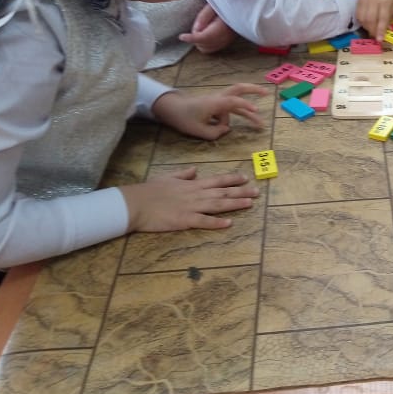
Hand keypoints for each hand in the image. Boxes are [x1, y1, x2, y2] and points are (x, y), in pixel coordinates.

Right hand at [119, 166, 258, 231]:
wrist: (135, 203)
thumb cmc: (149, 191)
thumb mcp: (168, 177)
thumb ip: (184, 174)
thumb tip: (195, 170)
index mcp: (192, 184)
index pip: (217, 180)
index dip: (232, 179)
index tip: (246, 178)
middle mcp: (196, 194)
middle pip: (223, 192)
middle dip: (241, 191)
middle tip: (257, 191)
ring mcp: (191, 207)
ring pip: (218, 205)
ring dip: (235, 204)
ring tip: (250, 203)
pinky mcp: (184, 220)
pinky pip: (204, 222)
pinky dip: (217, 222)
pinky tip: (229, 223)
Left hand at [152, 84, 267, 139]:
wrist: (171, 108)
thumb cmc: (183, 118)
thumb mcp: (198, 131)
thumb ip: (215, 132)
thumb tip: (226, 130)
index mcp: (215, 103)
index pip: (234, 102)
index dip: (246, 106)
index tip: (256, 111)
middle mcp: (219, 98)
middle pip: (239, 89)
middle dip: (254, 89)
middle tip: (267, 93)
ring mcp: (218, 100)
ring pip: (236, 102)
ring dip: (246, 112)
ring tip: (259, 123)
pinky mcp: (215, 104)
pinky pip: (228, 110)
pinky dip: (230, 118)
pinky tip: (222, 128)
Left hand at [179, 3, 237, 53]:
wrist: (240, 9)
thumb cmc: (225, 5)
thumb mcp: (213, 5)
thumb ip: (204, 16)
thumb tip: (196, 30)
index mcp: (222, 27)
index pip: (204, 37)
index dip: (192, 38)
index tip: (182, 36)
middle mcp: (224, 37)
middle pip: (203, 45)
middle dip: (195, 37)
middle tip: (198, 25)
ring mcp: (225, 42)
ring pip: (205, 49)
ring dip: (199, 42)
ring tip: (202, 29)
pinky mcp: (225, 44)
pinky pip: (211, 49)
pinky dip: (204, 44)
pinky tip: (205, 34)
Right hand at [356, 0, 392, 36]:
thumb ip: (388, 16)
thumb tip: (386, 30)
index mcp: (385, 2)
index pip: (382, 19)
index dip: (380, 31)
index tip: (379, 40)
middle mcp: (373, 1)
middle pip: (370, 20)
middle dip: (372, 30)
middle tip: (375, 36)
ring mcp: (365, 0)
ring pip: (362, 18)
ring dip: (366, 27)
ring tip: (371, 30)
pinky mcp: (359, 0)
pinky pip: (358, 14)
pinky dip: (361, 21)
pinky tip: (365, 23)